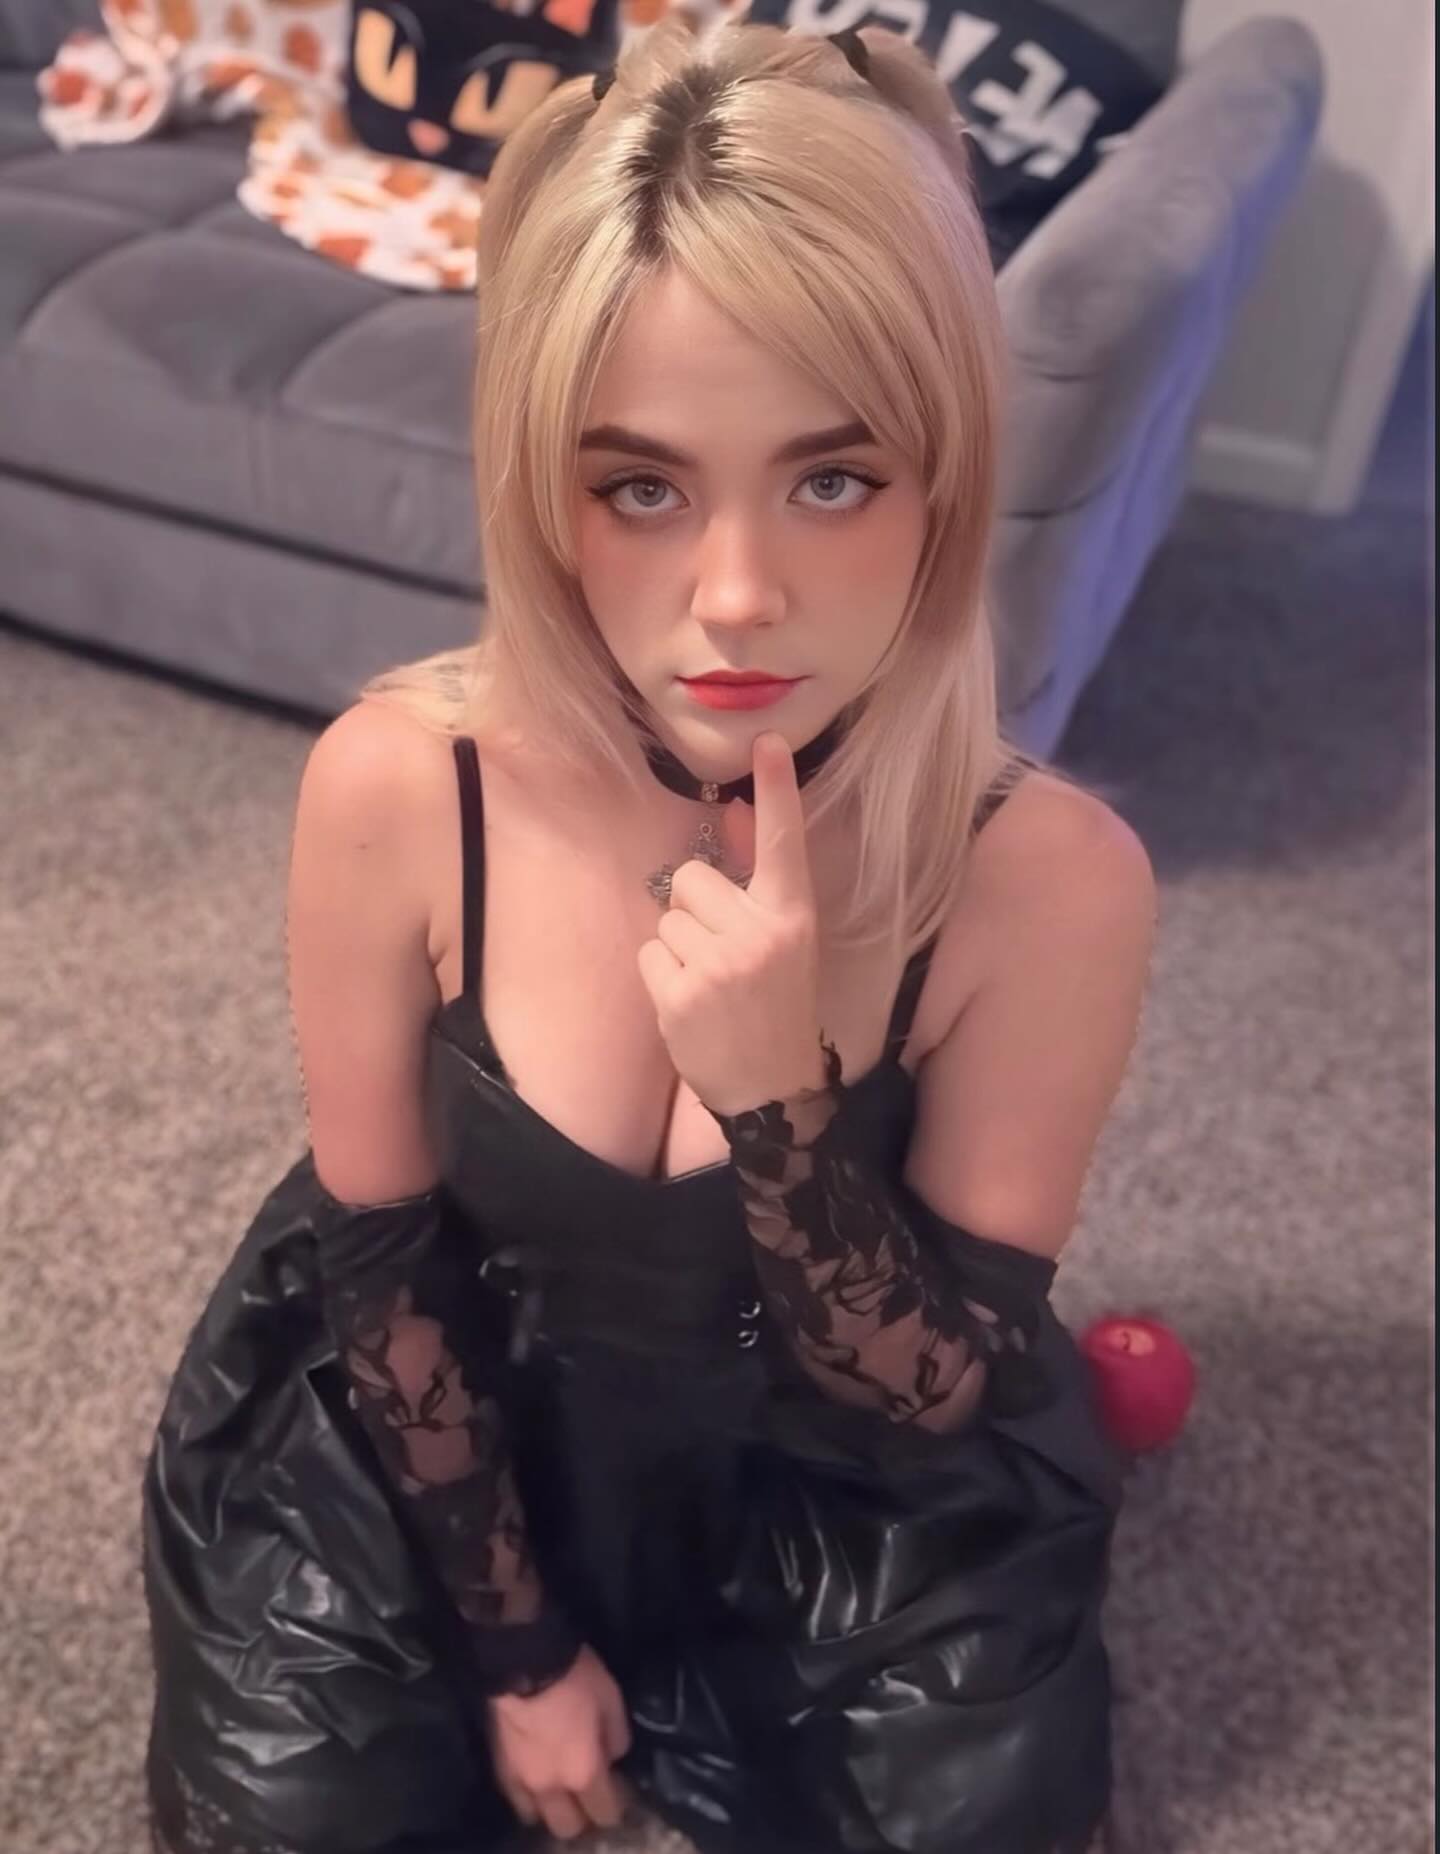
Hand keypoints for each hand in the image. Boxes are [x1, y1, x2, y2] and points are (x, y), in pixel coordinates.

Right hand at [485, 1643, 634, 1840]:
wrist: (524, 1658)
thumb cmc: (575, 1677)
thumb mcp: (612, 1700)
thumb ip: (616, 1738)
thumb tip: (612, 1756)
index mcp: (584, 1773)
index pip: (605, 1813)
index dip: (616, 1806)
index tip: (620, 1791)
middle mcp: (552, 1788)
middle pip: (568, 1828)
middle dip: (583, 1817)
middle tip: (589, 1794)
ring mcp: (521, 1781)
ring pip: (537, 1818)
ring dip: (551, 1809)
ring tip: (559, 1789)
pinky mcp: (500, 1768)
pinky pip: (515, 1797)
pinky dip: (528, 1796)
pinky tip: (535, 1779)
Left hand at [637, 731, 828, 1116]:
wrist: (771, 1090)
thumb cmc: (777, 1006)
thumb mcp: (784, 943)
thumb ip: (757, 883)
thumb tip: (732, 813)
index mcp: (793, 916)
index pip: (782, 842)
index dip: (776, 789)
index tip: (768, 741)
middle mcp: (759, 933)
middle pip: (692, 876)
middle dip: (696, 907)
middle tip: (723, 952)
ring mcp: (718, 964)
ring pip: (666, 916)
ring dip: (678, 945)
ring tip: (710, 983)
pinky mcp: (681, 994)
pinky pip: (649, 953)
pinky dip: (660, 976)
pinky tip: (690, 1004)